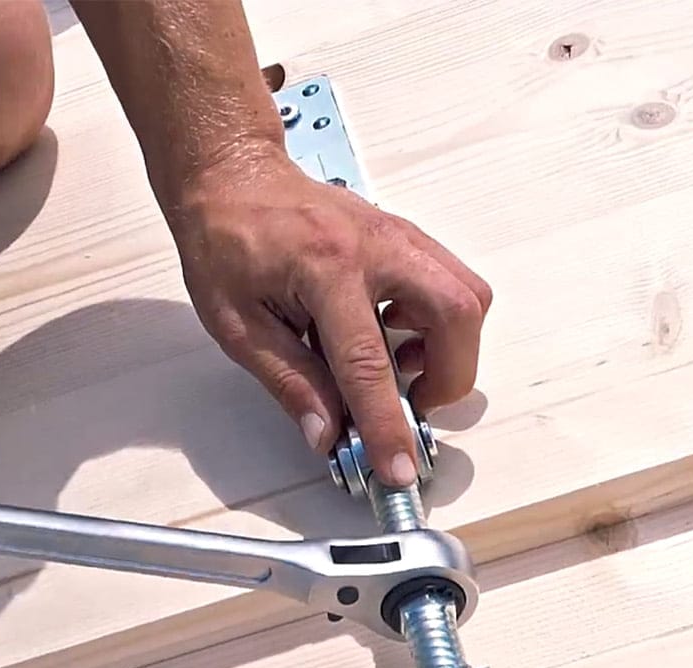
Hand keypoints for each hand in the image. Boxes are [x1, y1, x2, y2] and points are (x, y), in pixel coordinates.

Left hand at [165, 143, 491, 486]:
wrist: (233, 175)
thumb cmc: (226, 238)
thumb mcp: (237, 324)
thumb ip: (288, 381)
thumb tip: (326, 433)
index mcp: (324, 267)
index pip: (368, 363)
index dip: (386, 424)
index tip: (398, 466)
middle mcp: (375, 245)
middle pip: (457, 312)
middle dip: (450, 375)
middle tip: (413, 405)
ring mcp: (398, 234)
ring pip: (467, 295)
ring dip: (447, 347)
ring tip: (397, 367)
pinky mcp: (405, 236)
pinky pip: (450, 281)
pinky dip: (438, 321)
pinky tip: (391, 333)